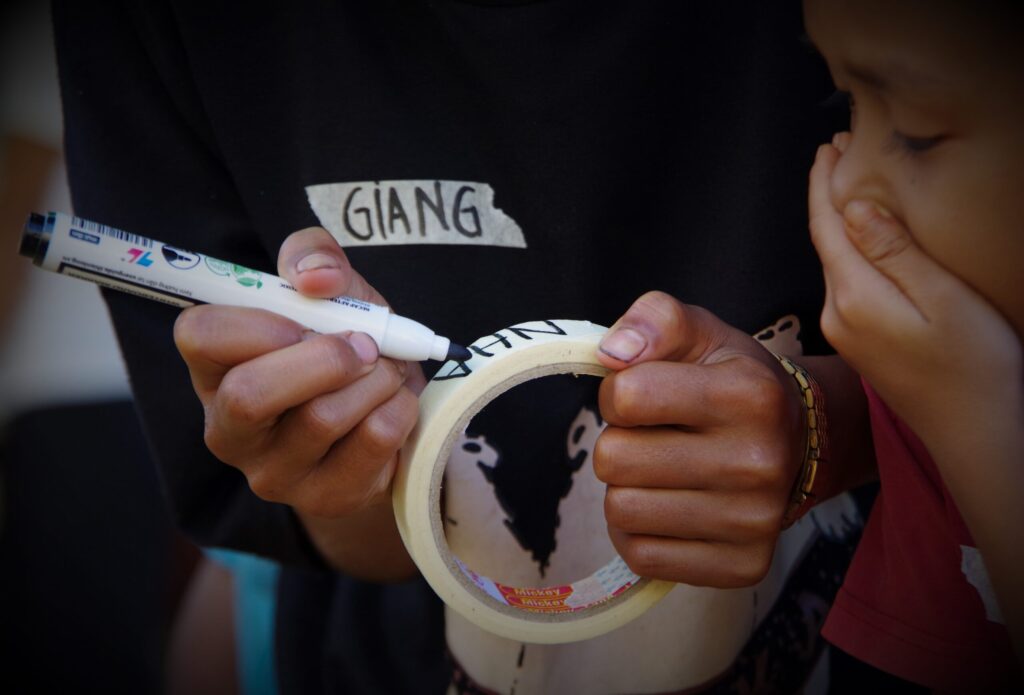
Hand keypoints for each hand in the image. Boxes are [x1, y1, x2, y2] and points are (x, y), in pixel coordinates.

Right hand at [174, 227, 424, 519]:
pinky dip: (399, 407)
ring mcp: (273, 473)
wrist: (391, 416)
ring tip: (385, 370)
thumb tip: (316, 276)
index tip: (308, 317)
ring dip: (374, 378)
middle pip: (249, 395)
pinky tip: (395, 403)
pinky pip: (372, 440)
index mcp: (215, 369)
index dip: (257, 320)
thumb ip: (314, 256)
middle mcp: (229, 428)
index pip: (199, 336)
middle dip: (324, 358)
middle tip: (365, 344)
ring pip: (321, 417)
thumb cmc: (348, 346)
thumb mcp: (334, 290)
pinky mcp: (325, 497)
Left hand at [593, 291, 804, 587]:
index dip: (619, 392)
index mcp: (749, 394)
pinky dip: (640, 532)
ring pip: (621, 511)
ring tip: (663, 472)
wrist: (798, 444)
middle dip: (620, 442)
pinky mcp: (741, 566)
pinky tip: (669, 508)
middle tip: (656, 437)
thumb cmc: (731, 381)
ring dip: (627, 489)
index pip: (626, 396)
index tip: (645, 395)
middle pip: (613, 459)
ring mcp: (753, 522)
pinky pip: (642, 556)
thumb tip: (612, 353)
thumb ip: (654, 319)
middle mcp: (758, 462)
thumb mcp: (700, 332)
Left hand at [808, 138, 1021, 439]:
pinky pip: (845, 282)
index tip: (829, 145)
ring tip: (849, 182)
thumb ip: (894, 252)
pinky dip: (849, 250)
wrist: (976, 435)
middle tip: (839, 150)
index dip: (824, 183)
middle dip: (828, 195)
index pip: (826, 226)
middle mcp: (836, 314)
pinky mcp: (859, 343)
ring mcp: (844, 332)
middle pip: (824, 241)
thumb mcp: (943, 298)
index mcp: (853, 297)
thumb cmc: (975, 367)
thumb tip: (851, 206)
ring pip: (834, 262)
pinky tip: (863, 237)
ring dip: (838, 222)